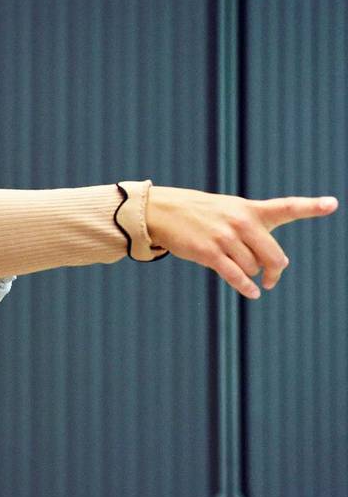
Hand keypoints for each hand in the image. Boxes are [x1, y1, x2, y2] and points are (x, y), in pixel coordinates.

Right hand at [147, 188, 337, 298]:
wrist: (164, 212)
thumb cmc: (202, 215)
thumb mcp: (230, 212)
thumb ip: (254, 233)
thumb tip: (267, 271)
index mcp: (251, 209)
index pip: (286, 206)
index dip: (311, 206)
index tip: (333, 204)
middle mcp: (241, 222)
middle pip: (274, 256)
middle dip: (274, 270)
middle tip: (272, 278)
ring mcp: (225, 238)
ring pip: (253, 268)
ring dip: (248, 272)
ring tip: (232, 263)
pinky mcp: (209, 253)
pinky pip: (235, 276)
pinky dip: (246, 287)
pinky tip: (253, 292)